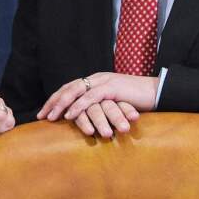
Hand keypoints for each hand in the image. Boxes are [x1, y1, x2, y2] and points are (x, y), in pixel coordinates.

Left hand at [37, 73, 157, 137]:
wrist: (157, 92)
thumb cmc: (136, 101)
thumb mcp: (113, 104)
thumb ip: (99, 107)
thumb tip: (86, 120)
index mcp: (95, 81)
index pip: (70, 88)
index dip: (56, 100)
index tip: (44, 113)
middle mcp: (96, 78)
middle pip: (68, 88)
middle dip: (53, 102)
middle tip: (41, 116)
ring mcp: (104, 81)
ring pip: (76, 91)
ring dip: (62, 105)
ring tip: (51, 117)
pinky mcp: (112, 87)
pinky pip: (91, 97)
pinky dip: (78, 106)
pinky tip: (70, 115)